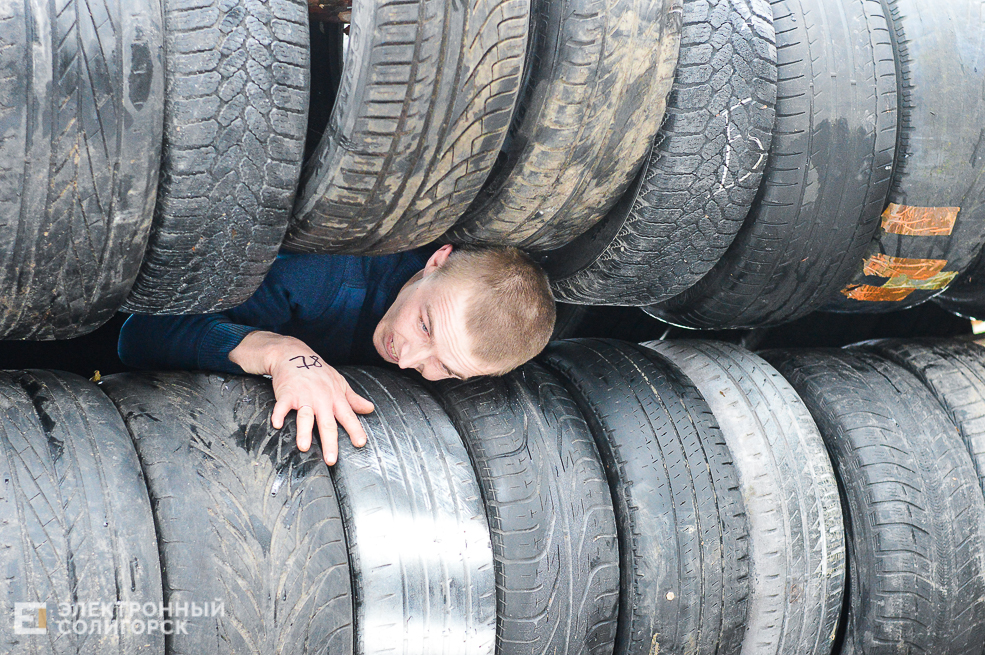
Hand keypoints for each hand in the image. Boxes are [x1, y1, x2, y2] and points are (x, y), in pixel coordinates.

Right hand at [229, 331, 373, 464]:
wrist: (293, 355)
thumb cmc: (318, 372)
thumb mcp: (339, 383)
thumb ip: (353, 399)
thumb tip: (370, 409)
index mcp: (335, 398)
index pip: (348, 416)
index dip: (355, 429)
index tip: (360, 443)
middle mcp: (321, 399)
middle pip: (327, 423)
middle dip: (330, 442)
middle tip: (331, 460)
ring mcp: (304, 396)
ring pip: (305, 416)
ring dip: (304, 431)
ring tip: (304, 447)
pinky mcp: (286, 393)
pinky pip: (282, 405)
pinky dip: (278, 414)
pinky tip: (276, 424)